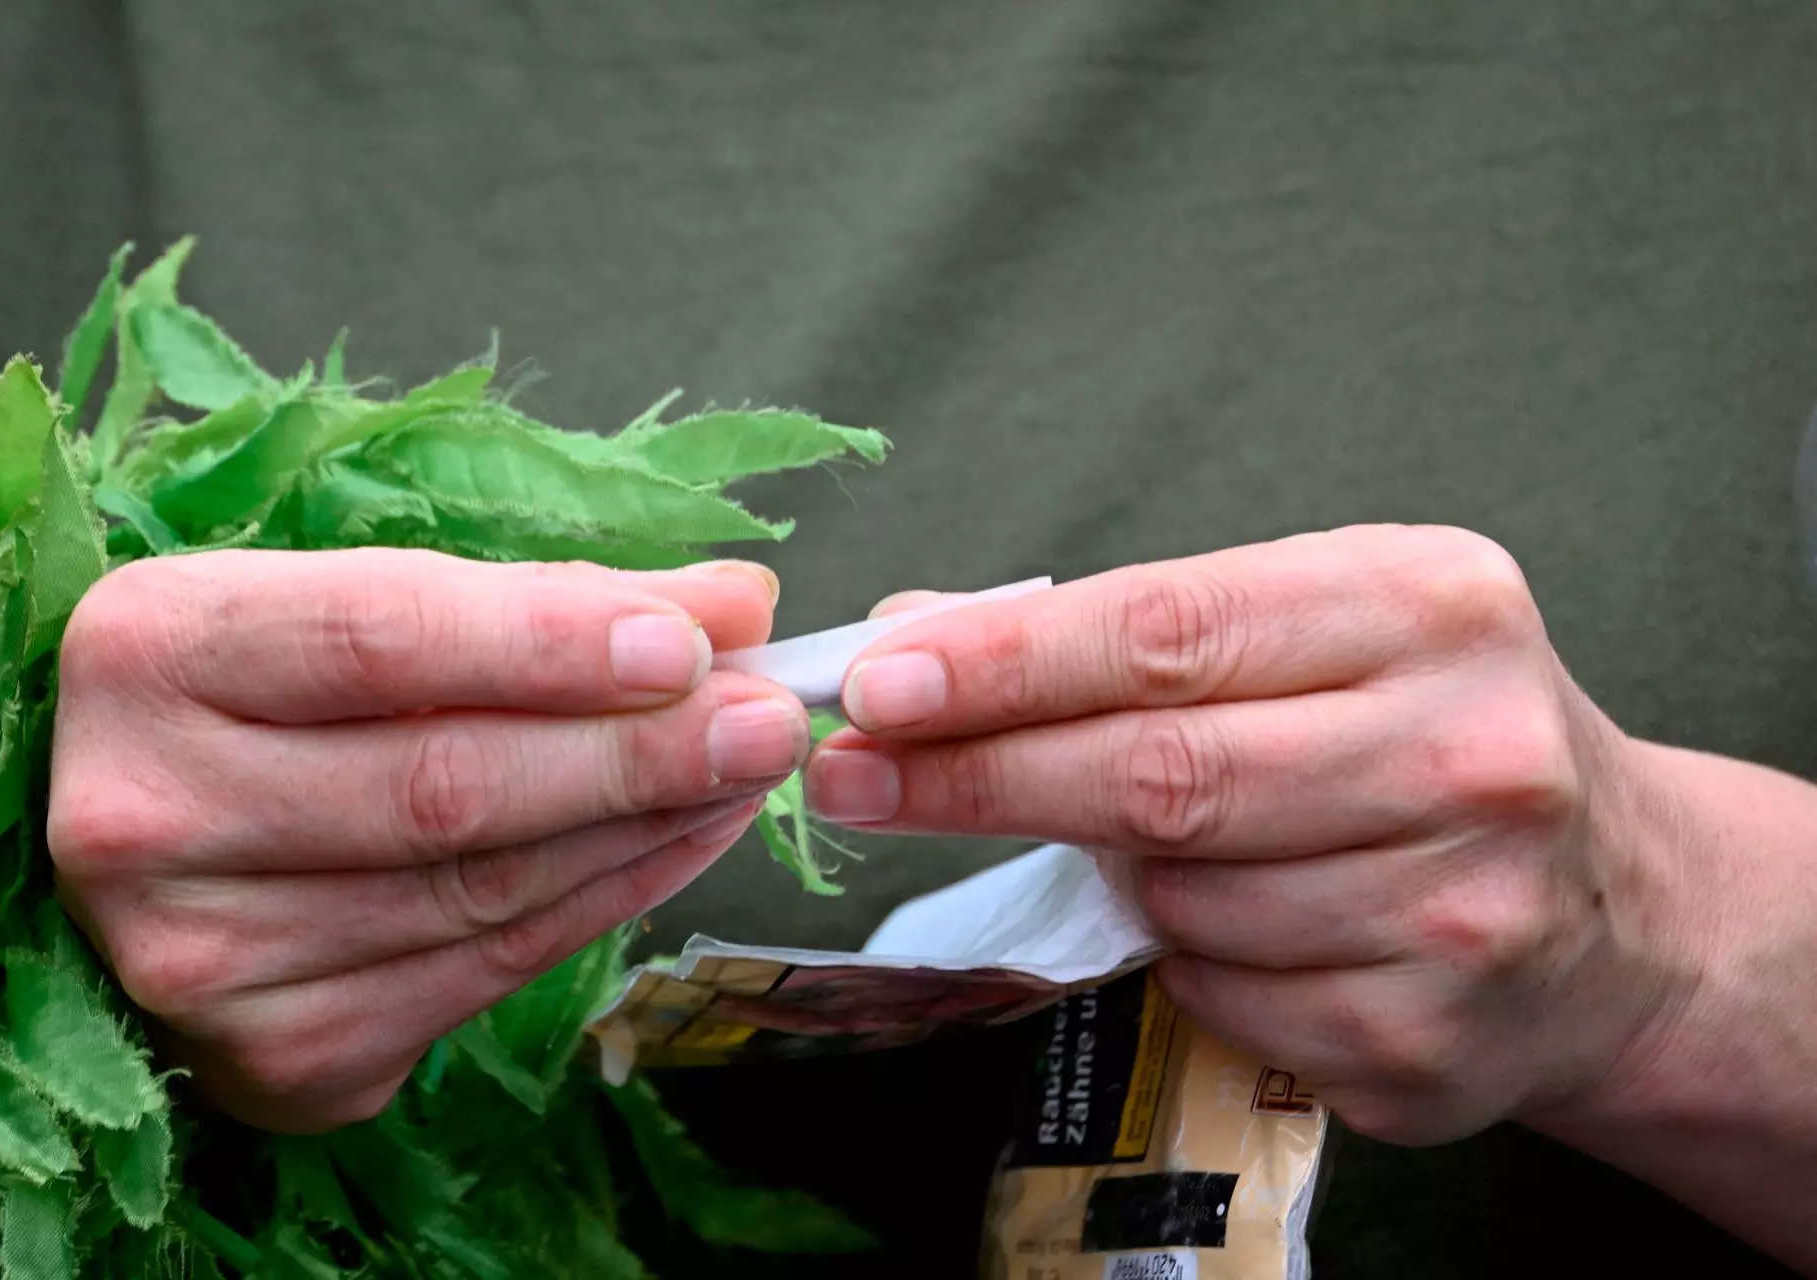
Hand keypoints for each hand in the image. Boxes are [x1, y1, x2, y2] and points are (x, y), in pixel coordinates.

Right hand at [48, 547, 804, 1132]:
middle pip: (443, 784)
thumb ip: (533, 601)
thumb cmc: (264, 695)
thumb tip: (732, 607)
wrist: (154, 851)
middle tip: (771, 718)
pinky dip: (606, 900)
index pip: (380, 641)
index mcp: (149, 652)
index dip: (549, 643)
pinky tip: (680, 843)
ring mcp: (206, 955)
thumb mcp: (355, 602)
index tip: (694, 643)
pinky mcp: (279, 1053)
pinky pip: (489, 969)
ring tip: (746, 771)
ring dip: (644, 827)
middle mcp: (147, 814)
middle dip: (635, 752)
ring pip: (483, 888)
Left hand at [805, 525, 1694, 1143]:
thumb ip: (1130, 629)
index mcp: (1430, 604)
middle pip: (1159, 774)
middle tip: (848, 771)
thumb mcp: (1316, 631)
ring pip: (1179, 899)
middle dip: (977, 776)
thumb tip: (914, 635)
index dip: (1006, 660)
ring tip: (1157, 846)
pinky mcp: (1433, 1041)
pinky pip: (1221, 997)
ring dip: (1118, 879)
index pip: (1171, 627)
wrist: (1621, 909)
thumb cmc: (1421, 736)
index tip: (878, 680)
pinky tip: (1243, 921)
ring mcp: (1464, 911)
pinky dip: (1188, 958)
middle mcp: (1468, 752)